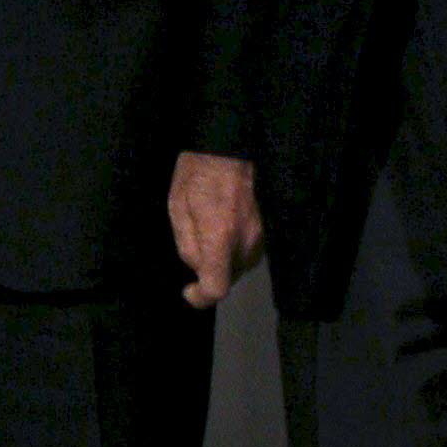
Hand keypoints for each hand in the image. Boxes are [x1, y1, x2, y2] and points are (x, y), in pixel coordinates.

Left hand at [169, 150, 264, 308]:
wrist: (230, 148)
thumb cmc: (197, 173)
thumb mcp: (177, 207)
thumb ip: (186, 244)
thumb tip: (196, 269)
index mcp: (220, 235)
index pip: (217, 285)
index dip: (201, 297)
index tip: (189, 291)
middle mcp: (246, 241)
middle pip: (228, 278)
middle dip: (209, 271)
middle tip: (196, 245)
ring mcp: (262, 237)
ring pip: (240, 267)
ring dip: (223, 261)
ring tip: (210, 232)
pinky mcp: (269, 231)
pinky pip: (250, 253)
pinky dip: (235, 250)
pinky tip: (225, 227)